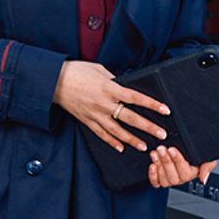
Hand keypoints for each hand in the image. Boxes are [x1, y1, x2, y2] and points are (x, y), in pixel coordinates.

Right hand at [52, 60, 170, 152]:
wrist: (53, 81)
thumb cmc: (77, 71)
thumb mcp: (101, 70)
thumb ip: (115, 80)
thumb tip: (126, 85)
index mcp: (110, 88)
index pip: (136, 98)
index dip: (152, 105)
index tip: (165, 110)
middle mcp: (104, 103)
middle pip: (130, 118)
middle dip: (148, 127)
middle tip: (161, 134)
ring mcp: (95, 114)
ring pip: (117, 131)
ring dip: (132, 139)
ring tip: (145, 146)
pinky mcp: (86, 120)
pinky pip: (101, 134)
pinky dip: (112, 142)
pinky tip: (121, 148)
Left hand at [148, 146, 216, 187]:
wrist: (188, 147)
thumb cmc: (197, 151)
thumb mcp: (207, 156)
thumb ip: (208, 166)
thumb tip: (203, 179)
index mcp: (192, 174)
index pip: (185, 173)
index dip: (178, 160)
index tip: (173, 149)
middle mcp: (180, 179)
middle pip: (173, 177)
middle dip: (166, 161)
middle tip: (162, 149)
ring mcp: (170, 179)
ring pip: (164, 179)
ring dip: (158, 165)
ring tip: (156, 153)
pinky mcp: (160, 179)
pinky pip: (156, 183)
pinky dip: (153, 175)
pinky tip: (152, 165)